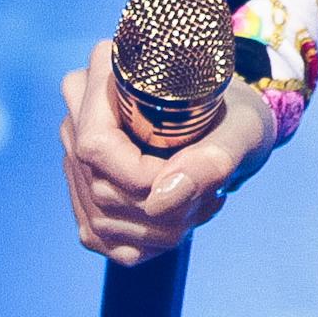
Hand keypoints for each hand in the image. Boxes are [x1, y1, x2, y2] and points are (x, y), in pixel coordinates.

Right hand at [59, 38, 277, 264]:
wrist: (229, 127)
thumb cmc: (236, 116)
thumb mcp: (243, 130)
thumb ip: (213, 158)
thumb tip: (163, 198)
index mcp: (107, 75)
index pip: (96, 145)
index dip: (139, 176)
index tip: (188, 176)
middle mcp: (79, 114)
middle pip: (102, 188)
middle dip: (162, 207)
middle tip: (209, 193)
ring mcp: (73, 155)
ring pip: (101, 219)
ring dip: (161, 227)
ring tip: (201, 201)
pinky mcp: (81, 193)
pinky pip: (102, 238)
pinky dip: (148, 241)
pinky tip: (180, 216)